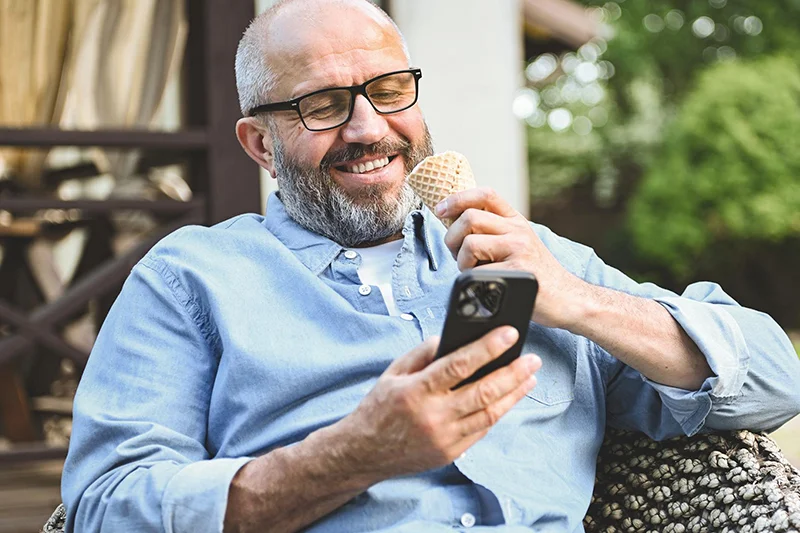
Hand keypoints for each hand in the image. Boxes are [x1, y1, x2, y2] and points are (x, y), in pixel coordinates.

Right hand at [337, 327, 540, 480]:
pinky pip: (481, 429)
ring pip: (489, 413)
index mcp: (416, 391)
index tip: (509, 334)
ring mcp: (444, 438)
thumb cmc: (379, 408)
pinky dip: (498, 412)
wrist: (364, 453)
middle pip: (483, 391)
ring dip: (514, 393)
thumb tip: (453, 338)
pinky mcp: (450, 453)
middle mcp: (433, 416)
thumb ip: (423, 353)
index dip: (488, 348)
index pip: (459, 365)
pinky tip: (509, 398)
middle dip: (513, 372)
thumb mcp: (393, 372)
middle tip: (532, 358)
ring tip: (530, 377)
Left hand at [436, 187, 586, 328]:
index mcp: (515, 221)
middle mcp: (518, 230)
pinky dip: (472, 280)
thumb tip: (451, 224)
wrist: (567, 299)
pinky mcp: (518, 271)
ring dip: (461, 262)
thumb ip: (491, 232)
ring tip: (473, 273)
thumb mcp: (517, 244)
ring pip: (470, 243)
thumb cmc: (534, 276)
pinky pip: (479, 271)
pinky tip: (483, 286)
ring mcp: (519, 249)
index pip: (485, 194)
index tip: (441, 209)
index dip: (458, 198)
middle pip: (469, 218)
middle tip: (457, 256)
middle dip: (452, 238)